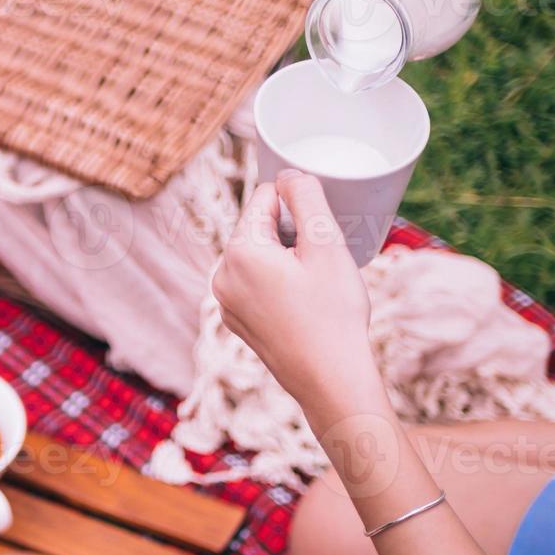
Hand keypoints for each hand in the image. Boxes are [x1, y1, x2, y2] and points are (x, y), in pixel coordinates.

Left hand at [211, 171, 376, 410]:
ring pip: (257, 256)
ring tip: (315, 282)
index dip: (297, 203)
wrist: (330, 380)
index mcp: (239, 251)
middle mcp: (222, 275)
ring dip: (285, 257)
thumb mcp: (326, 245)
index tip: (321, 224)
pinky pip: (255, 284)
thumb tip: (288, 174)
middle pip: (258, 228)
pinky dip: (278, 281)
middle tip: (323, 258)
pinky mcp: (237, 321)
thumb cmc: (333, 313)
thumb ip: (306, 199)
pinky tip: (304, 300)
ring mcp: (226, 302)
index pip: (264, 199)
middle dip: (291, 232)